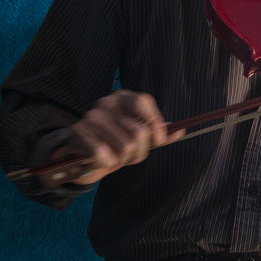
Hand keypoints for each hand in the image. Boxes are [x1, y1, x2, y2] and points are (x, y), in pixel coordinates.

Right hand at [43, 90, 184, 185]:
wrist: (79, 157)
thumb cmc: (114, 144)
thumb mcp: (138, 137)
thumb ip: (158, 134)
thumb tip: (181, 129)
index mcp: (123, 97)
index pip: (144, 101)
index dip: (155, 122)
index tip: (159, 141)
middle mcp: (107, 102)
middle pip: (138, 131)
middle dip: (139, 152)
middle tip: (131, 157)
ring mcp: (91, 116)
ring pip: (124, 146)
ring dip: (123, 160)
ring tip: (115, 158)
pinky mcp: (78, 133)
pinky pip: (104, 154)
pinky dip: (106, 163)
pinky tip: (100, 161)